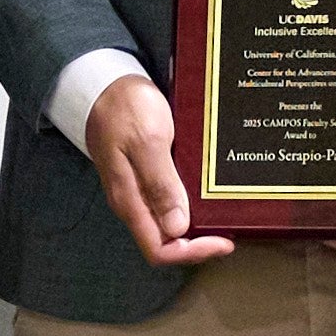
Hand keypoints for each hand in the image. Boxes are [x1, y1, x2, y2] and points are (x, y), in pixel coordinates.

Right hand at [82, 73, 231, 266]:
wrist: (104, 84)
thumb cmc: (126, 108)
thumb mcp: (148, 141)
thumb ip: (160, 184)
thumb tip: (177, 227)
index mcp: (130, 200)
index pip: (159, 249)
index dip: (193, 252)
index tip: (223, 241)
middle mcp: (132, 203)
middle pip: (165, 242)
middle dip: (198, 242)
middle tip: (230, 230)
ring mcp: (137, 191)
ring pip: (167, 225)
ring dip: (195, 225)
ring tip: (223, 214)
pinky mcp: (144, 177)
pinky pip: (167, 203)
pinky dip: (189, 205)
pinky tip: (205, 194)